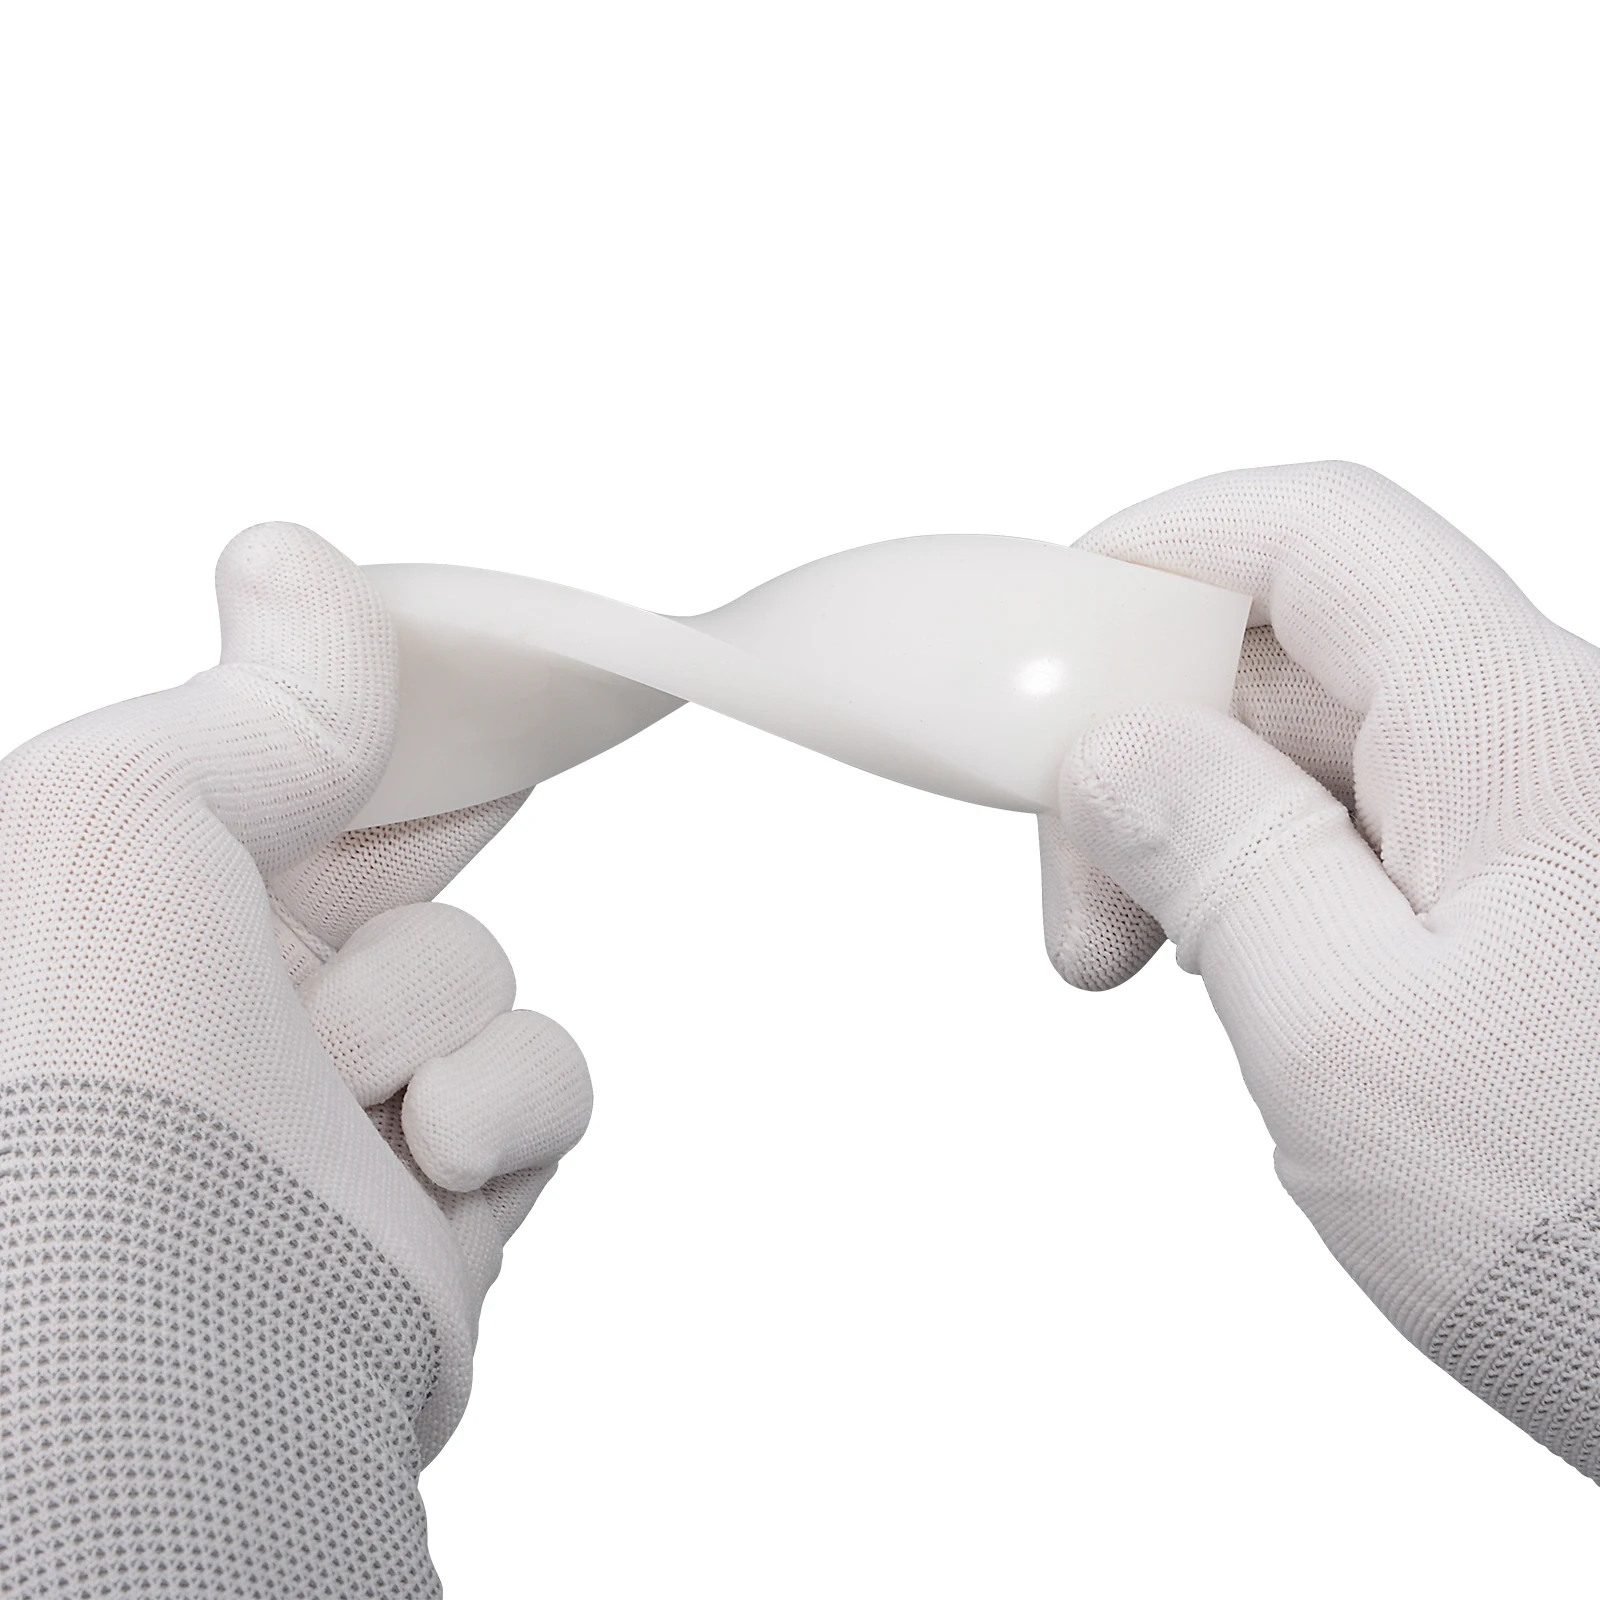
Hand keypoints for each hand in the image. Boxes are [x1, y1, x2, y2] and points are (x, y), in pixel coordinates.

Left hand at [0, 526, 591, 1596]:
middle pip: (399, 863)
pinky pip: (541, 1079)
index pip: (287, 770)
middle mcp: (228, 1006)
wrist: (168, 1363)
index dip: (382, 713)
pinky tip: (435, 1155)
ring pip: (479, 969)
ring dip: (438, 1011)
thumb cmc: (90, 1081)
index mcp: (138, 906)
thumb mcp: (129, 814)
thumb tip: (292, 557)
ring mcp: (335, 1103)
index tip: (475, 661)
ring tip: (355, 1089)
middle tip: (489, 780)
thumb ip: (254, 694)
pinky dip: (505, 1105)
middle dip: (428, 845)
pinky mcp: (437, 1188)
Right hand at [1040, 461, 1599, 1479]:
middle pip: (1297, 647)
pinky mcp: (1533, 903)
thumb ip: (1217, 854)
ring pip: (1318, 746)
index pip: (1314, 536)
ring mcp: (1542, 827)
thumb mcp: (1344, 1035)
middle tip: (1083, 910)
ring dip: (1199, 827)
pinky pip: (1365, 830)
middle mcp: (1544, 748)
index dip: (1156, 557)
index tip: (1045, 666)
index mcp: (1511, 736)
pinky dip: (1267, 878)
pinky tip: (1251, 983)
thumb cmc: (1592, 1232)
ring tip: (1152, 965)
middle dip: (1148, 744)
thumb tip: (1113, 747)